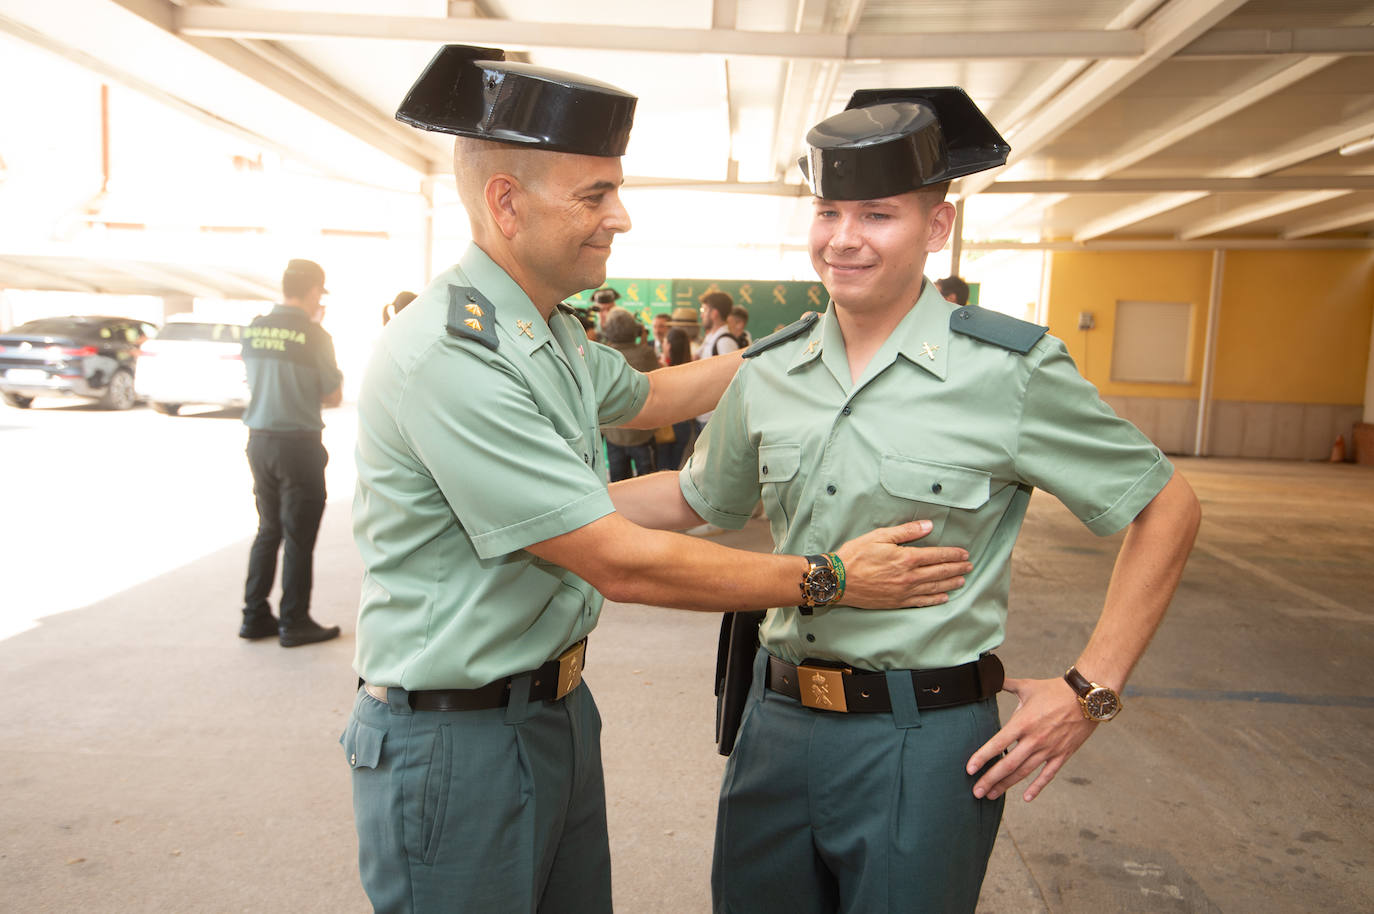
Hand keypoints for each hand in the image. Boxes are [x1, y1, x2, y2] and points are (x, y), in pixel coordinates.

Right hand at [836, 520, 971, 608]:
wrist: (838, 580)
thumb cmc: (856, 555)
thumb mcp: (879, 536)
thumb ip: (906, 531)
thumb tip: (928, 526)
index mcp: (906, 558)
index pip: (936, 555)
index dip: (952, 554)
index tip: (964, 553)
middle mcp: (909, 577)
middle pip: (939, 572)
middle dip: (957, 568)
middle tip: (969, 566)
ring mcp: (904, 591)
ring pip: (934, 587)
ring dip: (951, 583)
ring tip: (963, 580)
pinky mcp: (897, 602)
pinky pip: (922, 602)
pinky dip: (935, 599)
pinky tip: (944, 597)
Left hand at [966, 676, 1095, 801]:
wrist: (1086, 697)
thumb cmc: (1055, 690)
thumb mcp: (1027, 686)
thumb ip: (1005, 684)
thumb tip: (988, 677)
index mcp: (1023, 722)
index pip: (998, 744)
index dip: (982, 757)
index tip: (969, 769)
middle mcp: (1034, 739)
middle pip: (1008, 764)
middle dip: (990, 779)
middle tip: (976, 792)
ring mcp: (1049, 749)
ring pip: (1024, 772)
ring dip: (1006, 785)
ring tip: (992, 795)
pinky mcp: (1062, 754)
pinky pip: (1048, 775)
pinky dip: (1037, 787)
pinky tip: (1027, 798)